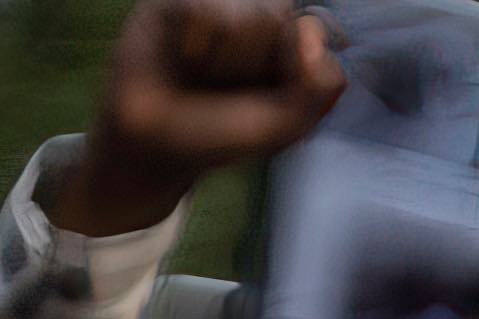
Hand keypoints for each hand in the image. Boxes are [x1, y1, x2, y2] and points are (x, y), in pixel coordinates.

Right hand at [51, 0, 346, 237]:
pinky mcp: (177, 2)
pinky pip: (205, 12)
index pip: (315, 25)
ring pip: (250, 16)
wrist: (155, 144)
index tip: (276, 96)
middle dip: (255, 67)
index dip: (296, 67)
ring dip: (227, 62)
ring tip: (205, 74)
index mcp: (294, 41)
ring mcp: (218, 4)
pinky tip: (184, 57)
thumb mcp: (289, 123)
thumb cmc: (225, 133)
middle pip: (280, 18)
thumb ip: (323, 83)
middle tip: (229, 87)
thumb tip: (309, 28)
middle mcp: (258, 15)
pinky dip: (196, 48)